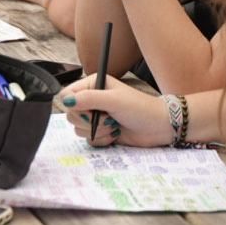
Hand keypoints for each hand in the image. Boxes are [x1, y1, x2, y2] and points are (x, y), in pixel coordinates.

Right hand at [58, 76, 172, 148]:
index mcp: (93, 85)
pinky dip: (101, 139)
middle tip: (108, 118)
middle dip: (89, 121)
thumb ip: (89, 98)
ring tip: (114, 126)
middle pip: (71, 114)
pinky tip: (115, 134)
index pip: (67, 94)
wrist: (158, 127)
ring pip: (78, 128)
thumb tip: (66, 101)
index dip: (74, 105)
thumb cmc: (140, 108)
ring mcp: (95, 116)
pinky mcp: (100, 131)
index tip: (90, 110)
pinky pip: (88, 139)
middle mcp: (92, 99)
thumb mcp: (114, 100)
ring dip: (97, 131)